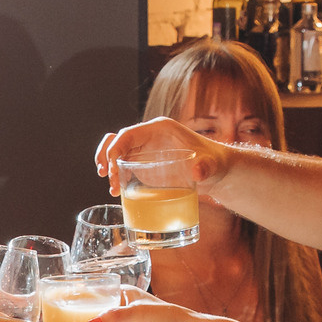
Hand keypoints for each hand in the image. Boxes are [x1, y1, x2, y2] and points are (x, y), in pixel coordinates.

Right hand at [93, 117, 231, 193]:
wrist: (215, 172)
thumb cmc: (214, 163)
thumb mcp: (211, 164)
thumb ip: (205, 167)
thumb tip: (197, 172)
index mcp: (159, 129)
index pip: (128, 134)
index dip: (115, 149)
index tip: (113, 169)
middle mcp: (148, 137)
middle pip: (116, 140)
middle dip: (106, 157)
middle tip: (108, 177)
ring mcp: (145, 150)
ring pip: (116, 151)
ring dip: (107, 165)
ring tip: (112, 188)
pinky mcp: (144, 164)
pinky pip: (122, 165)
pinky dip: (115, 175)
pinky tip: (116, 191)